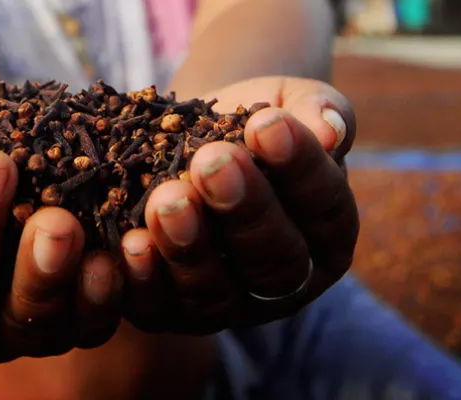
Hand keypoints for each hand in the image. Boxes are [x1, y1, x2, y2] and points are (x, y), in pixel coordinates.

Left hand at [119, 76, 358, 334]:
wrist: (191, 139)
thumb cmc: (252, 122)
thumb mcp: (290, 101)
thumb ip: (319, 110)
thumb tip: (330, 130)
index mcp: (328, 235)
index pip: (324, 206)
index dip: (299, 167)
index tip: (266, 123)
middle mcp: (287, 282)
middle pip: (275, 260)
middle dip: (242, 209)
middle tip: (212, 162)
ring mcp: (231, 305)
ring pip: (217, 292)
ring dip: (190, 247)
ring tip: (167, 199)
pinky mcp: (173, 313)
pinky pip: (158, 307)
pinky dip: (143, 279)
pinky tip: (130, 243)